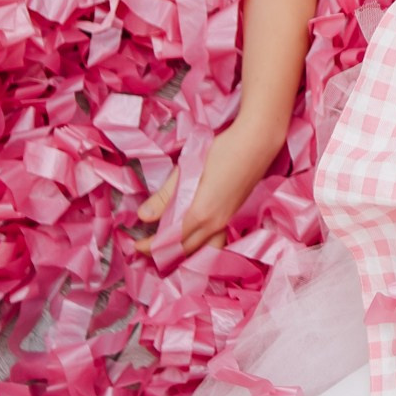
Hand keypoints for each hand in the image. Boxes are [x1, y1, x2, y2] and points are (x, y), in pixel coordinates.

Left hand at [135, 118, 283, 256]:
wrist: (258, 142)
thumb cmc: (222, 150)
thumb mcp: (188, 170)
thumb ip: (165, 196)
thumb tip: (143, 217)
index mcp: (201, 213)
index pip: (171, 240)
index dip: (151, 246)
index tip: (136, 245)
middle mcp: (216, 223)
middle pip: (188, 249)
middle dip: (165, 253)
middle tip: (147, 248)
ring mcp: (228, 220)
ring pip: (205, 248)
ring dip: (186, 253)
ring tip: (170, 248)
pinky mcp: (234, 214)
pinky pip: (215, 240)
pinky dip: (201, 245)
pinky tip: (193, 237)